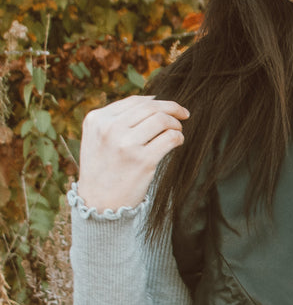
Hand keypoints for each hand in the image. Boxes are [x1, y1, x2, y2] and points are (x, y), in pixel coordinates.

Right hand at [77, 95, 189, 210]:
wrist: (98, 203)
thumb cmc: (102, 169)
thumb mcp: (97, 138)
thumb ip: (116, 119)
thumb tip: (153, 102)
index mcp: (97, 120)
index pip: (134, 101)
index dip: (157, 101)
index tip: (169, 107)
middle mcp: (110, 129)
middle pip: (151, 107)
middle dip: (172, 108)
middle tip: (183, 114)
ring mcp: (126, 144)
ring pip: (162, 120)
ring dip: (176, 124)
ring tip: (177, 130)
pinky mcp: (143, 161)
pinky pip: (170, 138)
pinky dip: (178, 137)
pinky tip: (177, 142)